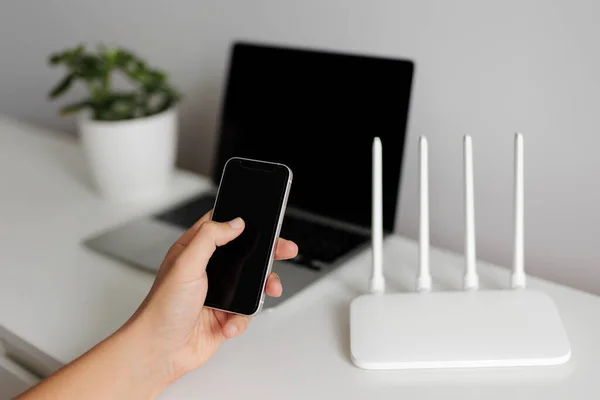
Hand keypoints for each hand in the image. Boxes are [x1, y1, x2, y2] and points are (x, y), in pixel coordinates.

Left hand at [130, 210, 297, 384]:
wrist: (160, 352)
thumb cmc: (161, 308)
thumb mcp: (185, 264)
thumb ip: (210, 237)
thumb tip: (234, 223)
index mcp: (195, 251)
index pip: (224, 228)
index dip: (245, 223)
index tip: (266, 224)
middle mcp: (208, 270)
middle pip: (246, 254)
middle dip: (268, 254)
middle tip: (284, 250)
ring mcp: (219, 293)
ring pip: (253, 283)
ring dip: (261, 290)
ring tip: (267, 290)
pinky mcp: (225, 315)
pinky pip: (247, 312)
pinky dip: (242, 319)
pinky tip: (229, 323)